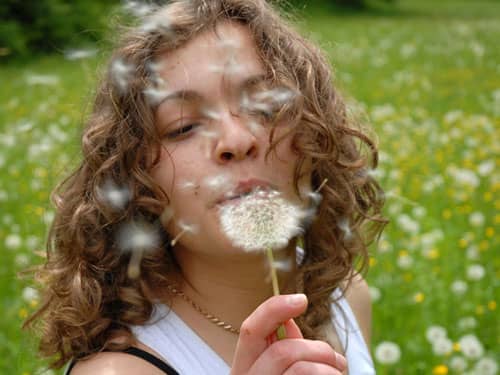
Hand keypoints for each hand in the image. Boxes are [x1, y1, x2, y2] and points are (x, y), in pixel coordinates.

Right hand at [230, 294, 346, 373]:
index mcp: (244, 367)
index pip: (250, 330)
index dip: (274, 309)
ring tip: (339, 372)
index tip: (302, 299)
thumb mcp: (277, 370)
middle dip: (317, 349)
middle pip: (282, 351)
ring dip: (328, 367)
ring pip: (300, 369)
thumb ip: (280, 348)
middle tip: (338, 360)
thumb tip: (288, 321)